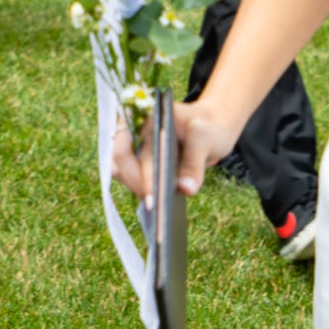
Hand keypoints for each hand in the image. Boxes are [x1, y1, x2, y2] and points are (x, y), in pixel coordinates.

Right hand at [111, 97, 240, 201]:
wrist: (209, 128)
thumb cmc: (207, 128)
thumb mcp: (206, 139)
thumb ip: (194, 162)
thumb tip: (186, 190)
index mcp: (141, 118)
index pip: (127, 148)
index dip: (136, 174)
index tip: (152, 199)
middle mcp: (131, 131)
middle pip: (119, 162)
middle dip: (136, 185)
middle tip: (158, 209)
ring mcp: (133, 147)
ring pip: (122, 172)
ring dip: (138, 189)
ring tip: (160, 211)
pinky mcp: (138, 161)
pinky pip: (133, 178)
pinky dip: (143, 191)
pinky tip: (160, 206)